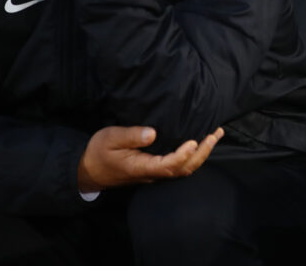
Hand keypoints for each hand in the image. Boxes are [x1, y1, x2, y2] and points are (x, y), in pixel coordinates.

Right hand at [77, 125, 223, 192]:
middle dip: (202, 153)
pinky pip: (179, 165)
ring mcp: (155, 173)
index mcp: (141, 167)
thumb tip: (152, 133)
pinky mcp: (156, 168)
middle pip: (183, 169)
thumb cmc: (98, 151)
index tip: (194, 141)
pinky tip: (202, 142)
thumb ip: (131, 136)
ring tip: (216, 135)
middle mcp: (152, 173)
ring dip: (202, 154)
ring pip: (184, 169)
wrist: (89, 169)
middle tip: (215, 134)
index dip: (183, 155)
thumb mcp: (110, 138)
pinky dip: (194, 155)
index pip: (168, 165)